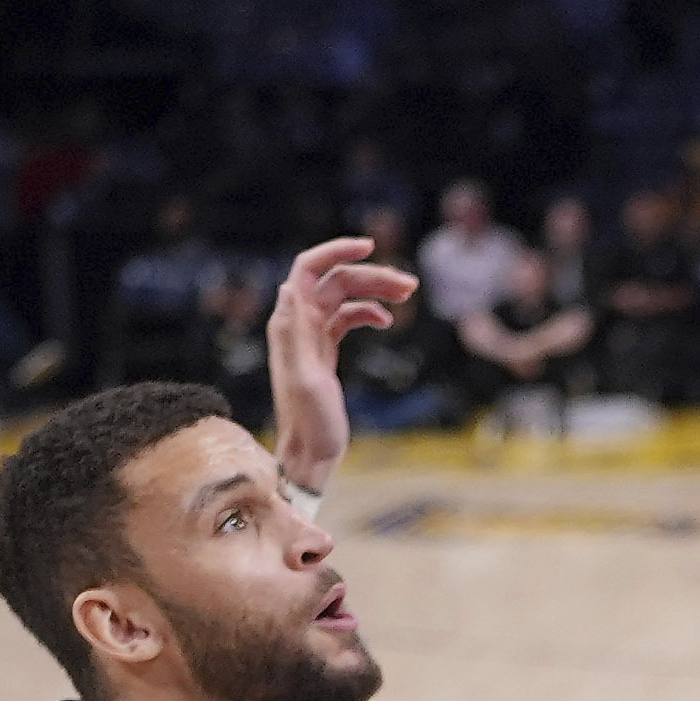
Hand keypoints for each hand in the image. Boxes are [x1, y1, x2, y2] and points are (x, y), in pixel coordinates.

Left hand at [268, 238, 417, 491]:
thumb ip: (295, 334)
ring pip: (345, 297)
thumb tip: (288, 287)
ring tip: (409, 297)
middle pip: (336, 281)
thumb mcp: (304, 379)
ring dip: (376, 292)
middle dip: (372, 276)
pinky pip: (348, 318)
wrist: (310, 453)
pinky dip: (369, 312)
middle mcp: (298, 324)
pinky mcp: (326, 350)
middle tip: (411, 286)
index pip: (308, 269)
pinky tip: (387, 322)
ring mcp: (313, 336)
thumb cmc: (310, 423)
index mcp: (290, 324)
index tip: (371, 246)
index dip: (336, 252)